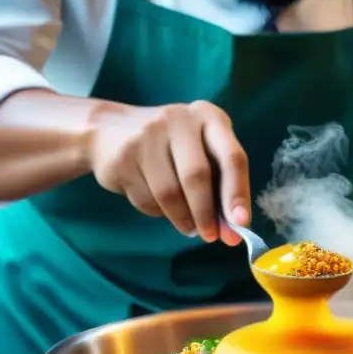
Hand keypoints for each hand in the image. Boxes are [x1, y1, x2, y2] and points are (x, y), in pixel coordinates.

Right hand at [89, 100, 249, 244]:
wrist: (111, 131)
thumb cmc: (172, 148)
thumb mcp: (200, 154)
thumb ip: (219, 187)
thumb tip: (231, 232)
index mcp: (208, 117)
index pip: (231, 157)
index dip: (237, 192)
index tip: (241, 223)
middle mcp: (179, 119)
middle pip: (197, 176)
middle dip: (205, 213)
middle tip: (210, 236)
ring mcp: (148, 135)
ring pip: (169, 193)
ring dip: (182, 218)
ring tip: (188, 226)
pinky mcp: (124, 155)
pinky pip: (146, 198)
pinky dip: (158, 212)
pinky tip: (159, 206)